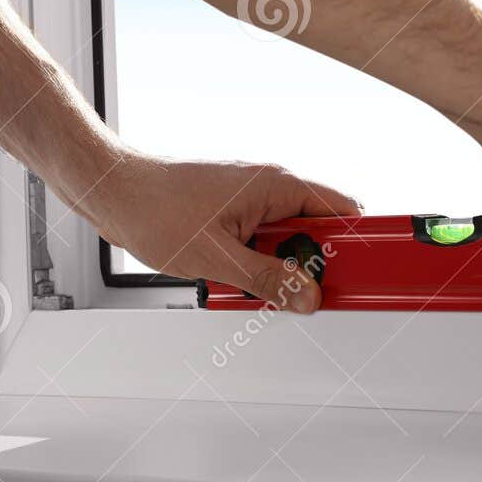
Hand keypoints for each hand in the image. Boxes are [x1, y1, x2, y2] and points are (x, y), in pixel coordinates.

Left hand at [88, 152, 360, 313]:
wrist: (111, 191)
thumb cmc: (154, 208)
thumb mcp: (217, 258)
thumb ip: (268, 279)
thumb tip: (307, 296)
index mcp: (276, 186)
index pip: (343, 212)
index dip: (360, 245)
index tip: (369, 273)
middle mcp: (268, 188)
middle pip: (316, 233)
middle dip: (308, 267)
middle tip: (294, 293)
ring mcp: (250, 200)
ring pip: (286, 243)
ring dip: (274, 270)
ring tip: (243, 282)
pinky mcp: (232, 214)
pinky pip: (259, 244)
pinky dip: (252, 265)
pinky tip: (228, 277)